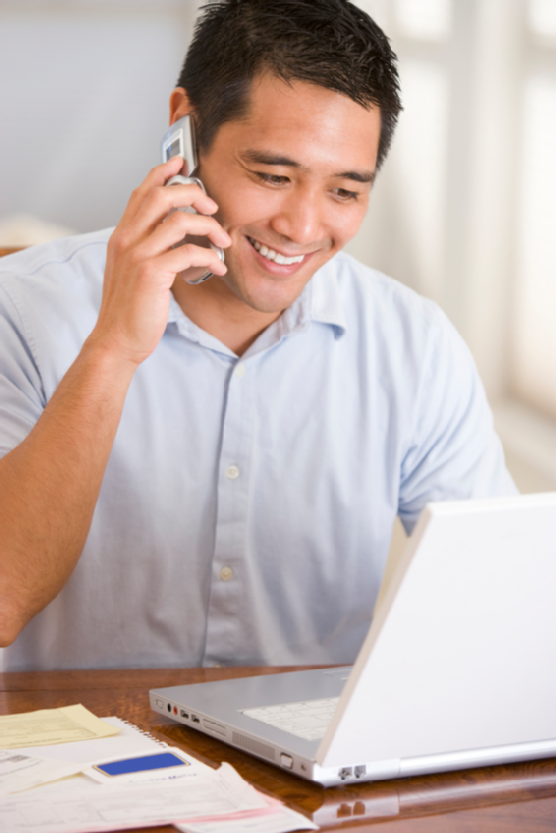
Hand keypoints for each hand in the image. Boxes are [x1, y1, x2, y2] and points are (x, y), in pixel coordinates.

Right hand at [89, 156, 230, 366]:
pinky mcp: (151, 274)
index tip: (183, 162)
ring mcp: (137, 255)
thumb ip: (148, 246)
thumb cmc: (130, 308)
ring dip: (209, 227)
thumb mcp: (133, 269)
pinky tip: (218, 268)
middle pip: (162, 195)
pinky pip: (189, 252)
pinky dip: (210, 257)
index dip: (163, 171)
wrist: (117, 339)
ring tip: (223, 242)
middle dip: (193, 194)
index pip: (142, 190)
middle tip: (212, 207)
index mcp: (122, 235)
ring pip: (179, 220)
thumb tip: (175, 231)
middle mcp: (127, 239)